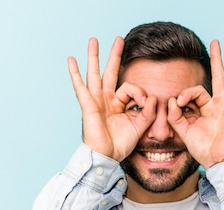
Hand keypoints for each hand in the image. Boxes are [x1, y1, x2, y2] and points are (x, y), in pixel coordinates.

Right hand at [67, 37, 156, 161]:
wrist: (107, 156)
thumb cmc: (120, 144)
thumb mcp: (140, 126)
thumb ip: (148, 111)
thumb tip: (153, 96)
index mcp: (118, 104)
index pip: (130, 87)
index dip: (140, 92)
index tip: (145, 102)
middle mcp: (106, 100)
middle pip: (110, 72)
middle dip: (115, 55)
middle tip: (119, 39)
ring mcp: (96, 101)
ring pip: (94, 73)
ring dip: (94, 56)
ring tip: (93, 40)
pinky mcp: (88, 105)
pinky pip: (80, 87)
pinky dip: (75, 73)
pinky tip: (71, 59)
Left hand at [168, 40, 223, 167]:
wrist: (216, 160)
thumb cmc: (202, 148)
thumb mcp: (183, 130)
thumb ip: (175, 115)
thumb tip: (171, 100)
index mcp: (206, 107)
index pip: (195, 91)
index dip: (185, 94)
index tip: (178, 103)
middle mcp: (220, 103)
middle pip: (219, 75)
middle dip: (216, 59)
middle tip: (215, 41)